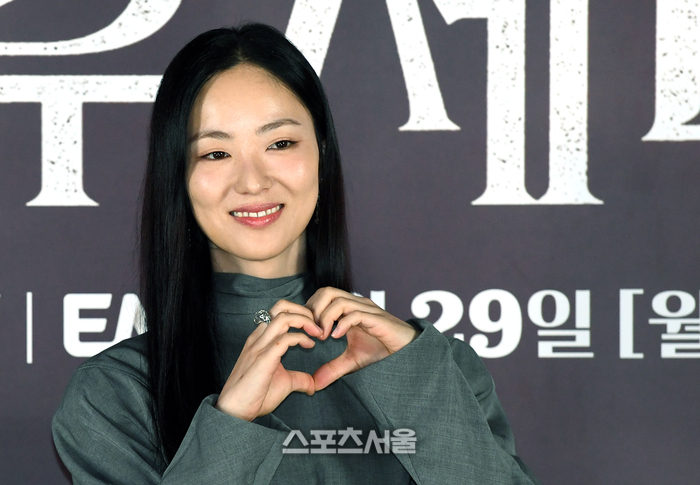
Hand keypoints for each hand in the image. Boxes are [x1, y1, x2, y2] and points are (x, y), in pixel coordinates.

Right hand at [215, 299, 322, 420]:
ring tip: (316, 332)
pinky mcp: (263, 358)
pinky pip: (285, 339)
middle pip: (281, 306)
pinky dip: (301, 338)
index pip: (280, 312)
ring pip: (283, 317)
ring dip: (304, 321)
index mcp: (260, 339)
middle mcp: (259, 338)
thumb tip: (313, 384)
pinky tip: (310, 345)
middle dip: (303, 310)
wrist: (235, 411)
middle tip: (317, 324)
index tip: (314, 328)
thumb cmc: (255, 397)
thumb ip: (298, 379)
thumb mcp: (283, 383)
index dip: (300, 314)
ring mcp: (260, 346)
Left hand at [306, 287, 417, 390]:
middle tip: (312, 331)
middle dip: (314, 310)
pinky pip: (355, 314)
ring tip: (323, 337)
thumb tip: (315, 383)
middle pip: (327, 291)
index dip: (310, 310)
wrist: (408, 352)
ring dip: (326, 318)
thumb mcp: (352, 361)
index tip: (306, 330)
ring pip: (339, 301)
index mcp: (348, 308)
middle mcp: (356, 304)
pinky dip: (342, 324)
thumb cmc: (382, 351)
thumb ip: (333, 368)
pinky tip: (336, 337)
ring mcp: (367, 310)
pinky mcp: (376, 319)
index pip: (322, 296)